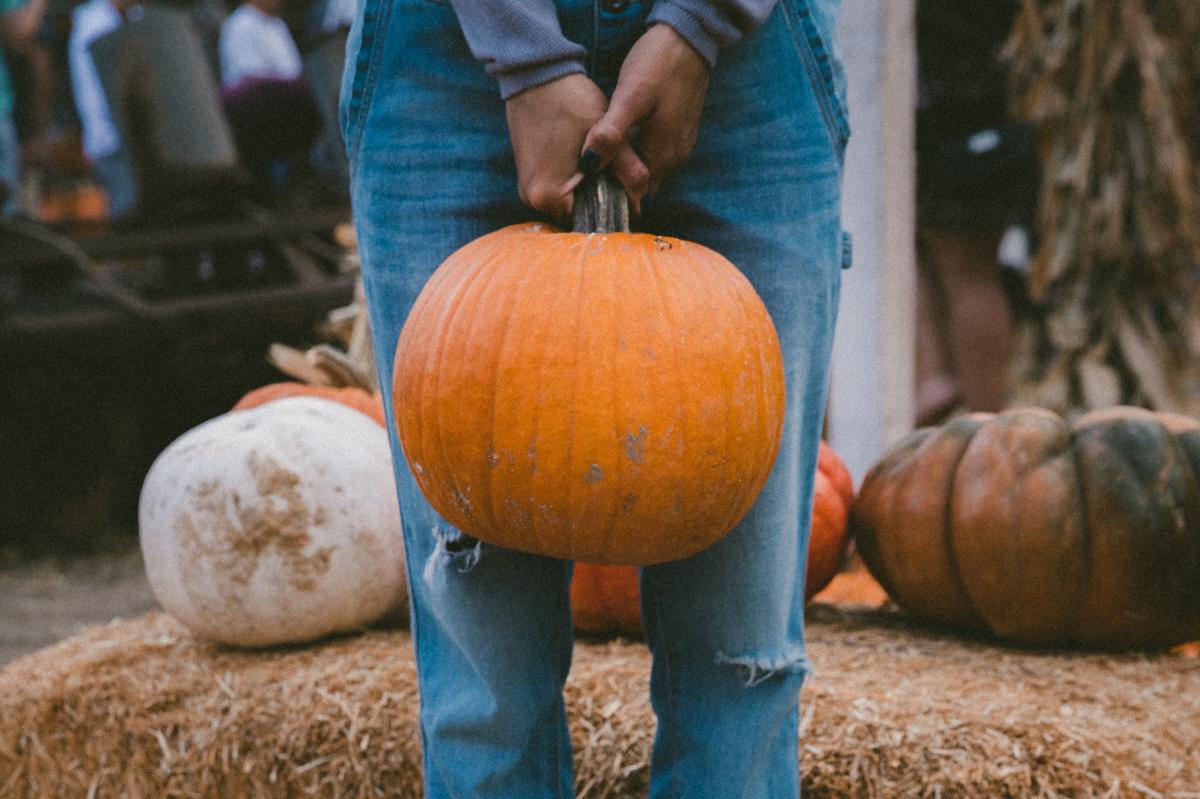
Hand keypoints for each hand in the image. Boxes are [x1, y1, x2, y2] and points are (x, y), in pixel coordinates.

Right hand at [506, 74, 647, 218]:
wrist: (536, 76)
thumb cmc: (569, 101)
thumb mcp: (602, 132)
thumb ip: (625, 166)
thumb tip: (644, 196)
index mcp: (549, 195)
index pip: (589, 218)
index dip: (611, 206)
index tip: (625, 191)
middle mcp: (533, 199)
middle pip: (578, 212)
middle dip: (599, 197)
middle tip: (614, 173)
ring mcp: (528, 189)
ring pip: (569, 200)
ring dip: (587, 188)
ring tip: (600, 164)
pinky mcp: (528, 176)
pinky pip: (558, 188)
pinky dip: (574, 179)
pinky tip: (585, 160)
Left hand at [584, 24, 709, 197]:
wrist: (688, 39)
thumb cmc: (659, 65)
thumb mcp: (630, 97)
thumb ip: (612, 133)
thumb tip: (589, 165)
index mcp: (662, 156)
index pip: (634, 196)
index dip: (609, 197)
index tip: (584, 192)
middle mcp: (674, 159)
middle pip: (641, 187)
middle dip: (615, 186)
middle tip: (583, 180)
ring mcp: (679, 146)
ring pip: (647, 171)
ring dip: (624, 171)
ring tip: (596, 163)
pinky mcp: (678, 132)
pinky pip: (653, 155)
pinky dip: (635, 156)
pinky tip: (618, 143)